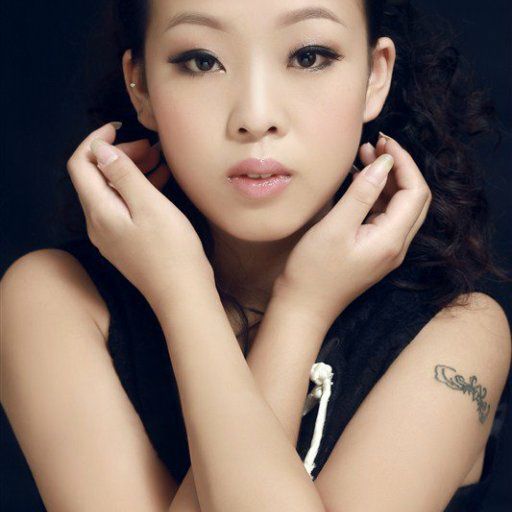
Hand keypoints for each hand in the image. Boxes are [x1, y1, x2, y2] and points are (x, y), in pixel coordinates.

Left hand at [66, 122, 213, 308]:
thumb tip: (100, 149)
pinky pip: (125, 206)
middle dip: (119, 155)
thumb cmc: (171, 250)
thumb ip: (123, 175)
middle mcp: (98, 223)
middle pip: (97, 177)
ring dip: (131, 171)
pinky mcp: (125, 241)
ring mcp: (111, 234)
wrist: (183, 292)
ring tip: (158, 158)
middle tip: (149, 146)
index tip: (121, 127)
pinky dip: (139, 190)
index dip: (96, 141)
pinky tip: (160, 180)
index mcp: (99, 211)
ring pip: (113, 191)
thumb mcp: (149, 205)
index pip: (81, 165)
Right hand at [272, 133, 431, 329]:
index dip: (404, 162)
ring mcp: (386, 250)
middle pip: (412, 198)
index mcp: (392, 239)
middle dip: (398, 168)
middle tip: (375, 145)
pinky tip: (357, 182)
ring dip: (386, 180)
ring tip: (363, 156)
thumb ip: (362, 193)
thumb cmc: (313, 271)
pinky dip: (376, 195)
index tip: (384, 142)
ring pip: (398, 206)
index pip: (415, 192)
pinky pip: (384, 217)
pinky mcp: (373, 251)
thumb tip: (384, 163)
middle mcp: (396, 245)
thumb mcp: (335, 227)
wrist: (303, 306)